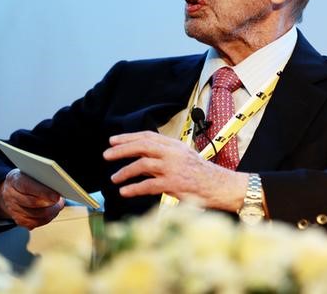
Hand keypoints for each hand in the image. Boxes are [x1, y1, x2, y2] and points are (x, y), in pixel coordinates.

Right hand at [0, 169, 65, 229]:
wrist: (9, 191)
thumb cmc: (24, 180)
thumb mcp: (29, 173)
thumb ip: (40, 178)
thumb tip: (56, 186)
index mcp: (14, 180)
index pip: (27, 186)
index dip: (43, 192)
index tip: (56, 196)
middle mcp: (11, 195)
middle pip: (32, 203)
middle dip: (50, 203)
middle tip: (61, 201)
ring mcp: (13, 209)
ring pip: (35, 215)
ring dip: (50, 212)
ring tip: (58, 206)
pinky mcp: (18, 220)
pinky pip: (34, 223)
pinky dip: (46, 219)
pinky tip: (51, 213)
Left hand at [103, 131, 247, 211]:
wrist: (220, 186)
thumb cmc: (200, 174)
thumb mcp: (182, 157)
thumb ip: (162, 156)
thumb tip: (139, 158)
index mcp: (174, 145)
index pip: (147, 136)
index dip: (128, 138)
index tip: (113, 141)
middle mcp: (172, 153)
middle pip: (142, 146)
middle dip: (121, 150)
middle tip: (106, 155)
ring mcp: (173, 168)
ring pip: (142, 164)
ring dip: (124, 172)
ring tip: (114, 179)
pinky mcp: (173, 184)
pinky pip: (148, 185)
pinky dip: (134, 188)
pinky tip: (124, 191)